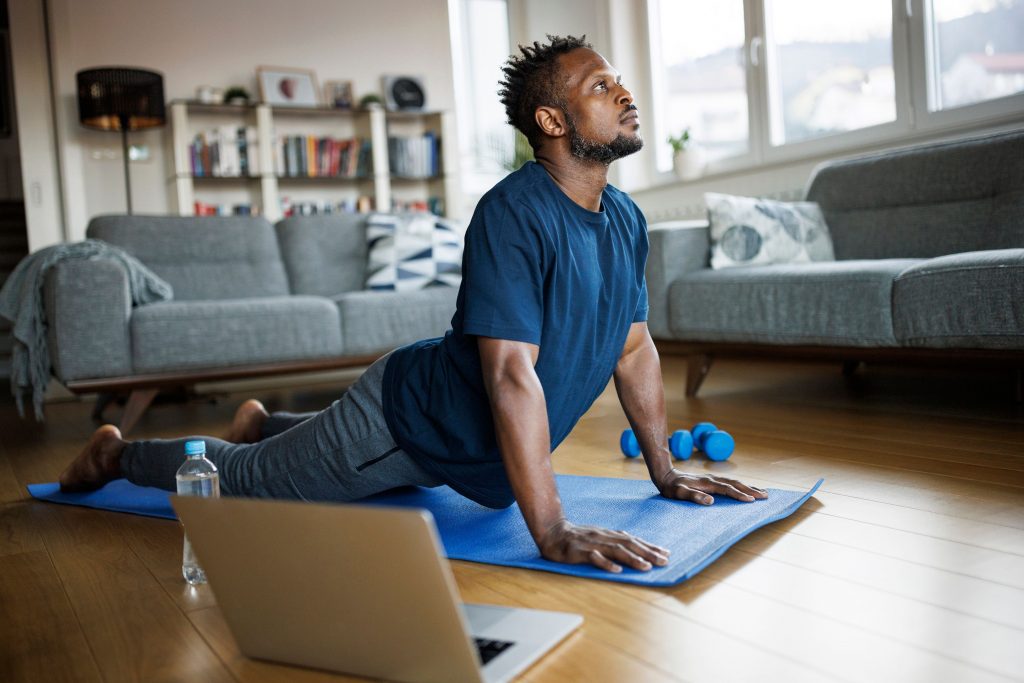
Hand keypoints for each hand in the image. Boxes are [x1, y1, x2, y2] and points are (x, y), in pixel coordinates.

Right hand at [537, 519, 670, 572]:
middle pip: (629, 545)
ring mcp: (592, 544)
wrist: (552, 532)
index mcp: (609, 535)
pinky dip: (606, 563)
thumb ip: (614, 539)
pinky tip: (617, 570)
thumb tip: (633, 542)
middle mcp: (603, 537)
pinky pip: (594, 558)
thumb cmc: (577, 537)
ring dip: (632, 558)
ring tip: (646, 566)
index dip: (650, 547)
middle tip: (663, 561)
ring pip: (615, 551)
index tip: (666, 554)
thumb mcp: (598, 535)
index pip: (634, 540)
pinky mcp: (579, 551)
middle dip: (648, 553)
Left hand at [655, 468, 767, 504]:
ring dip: (748, 487)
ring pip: (734, 482)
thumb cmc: (672, 488)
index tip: (752, 500)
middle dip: (751, 490)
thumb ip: (694, 496)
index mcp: (707, 484)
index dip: (739, 495)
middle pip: (735, 484)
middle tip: (766, 496)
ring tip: (762, 492)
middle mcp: (712, 479)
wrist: (666, 475)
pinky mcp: (711, 480)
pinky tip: (745, 488)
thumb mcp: (679, 493)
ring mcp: (712, 479)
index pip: (727, 489)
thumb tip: (710, 501)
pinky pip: (730, 482)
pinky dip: (741, 485)